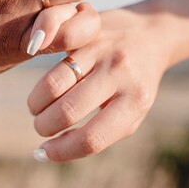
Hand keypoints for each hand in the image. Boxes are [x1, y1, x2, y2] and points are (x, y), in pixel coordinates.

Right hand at [27, 3, 173, 161]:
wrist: (151, 34)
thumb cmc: (136, 84)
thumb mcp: (130, 112)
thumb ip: (99, 132)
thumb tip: (50, 151)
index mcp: (134, 102)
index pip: (92, 137)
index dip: (62, 151)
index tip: (44, 153)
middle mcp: (120, 74)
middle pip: (68, 111)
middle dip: (44, 126)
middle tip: (41, 128)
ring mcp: (102, 52)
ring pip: (54, 84)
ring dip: (36, 104)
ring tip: (37, 110)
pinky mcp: (85, 35)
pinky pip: (53, 62)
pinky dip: (42, 84)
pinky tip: (41, 92)